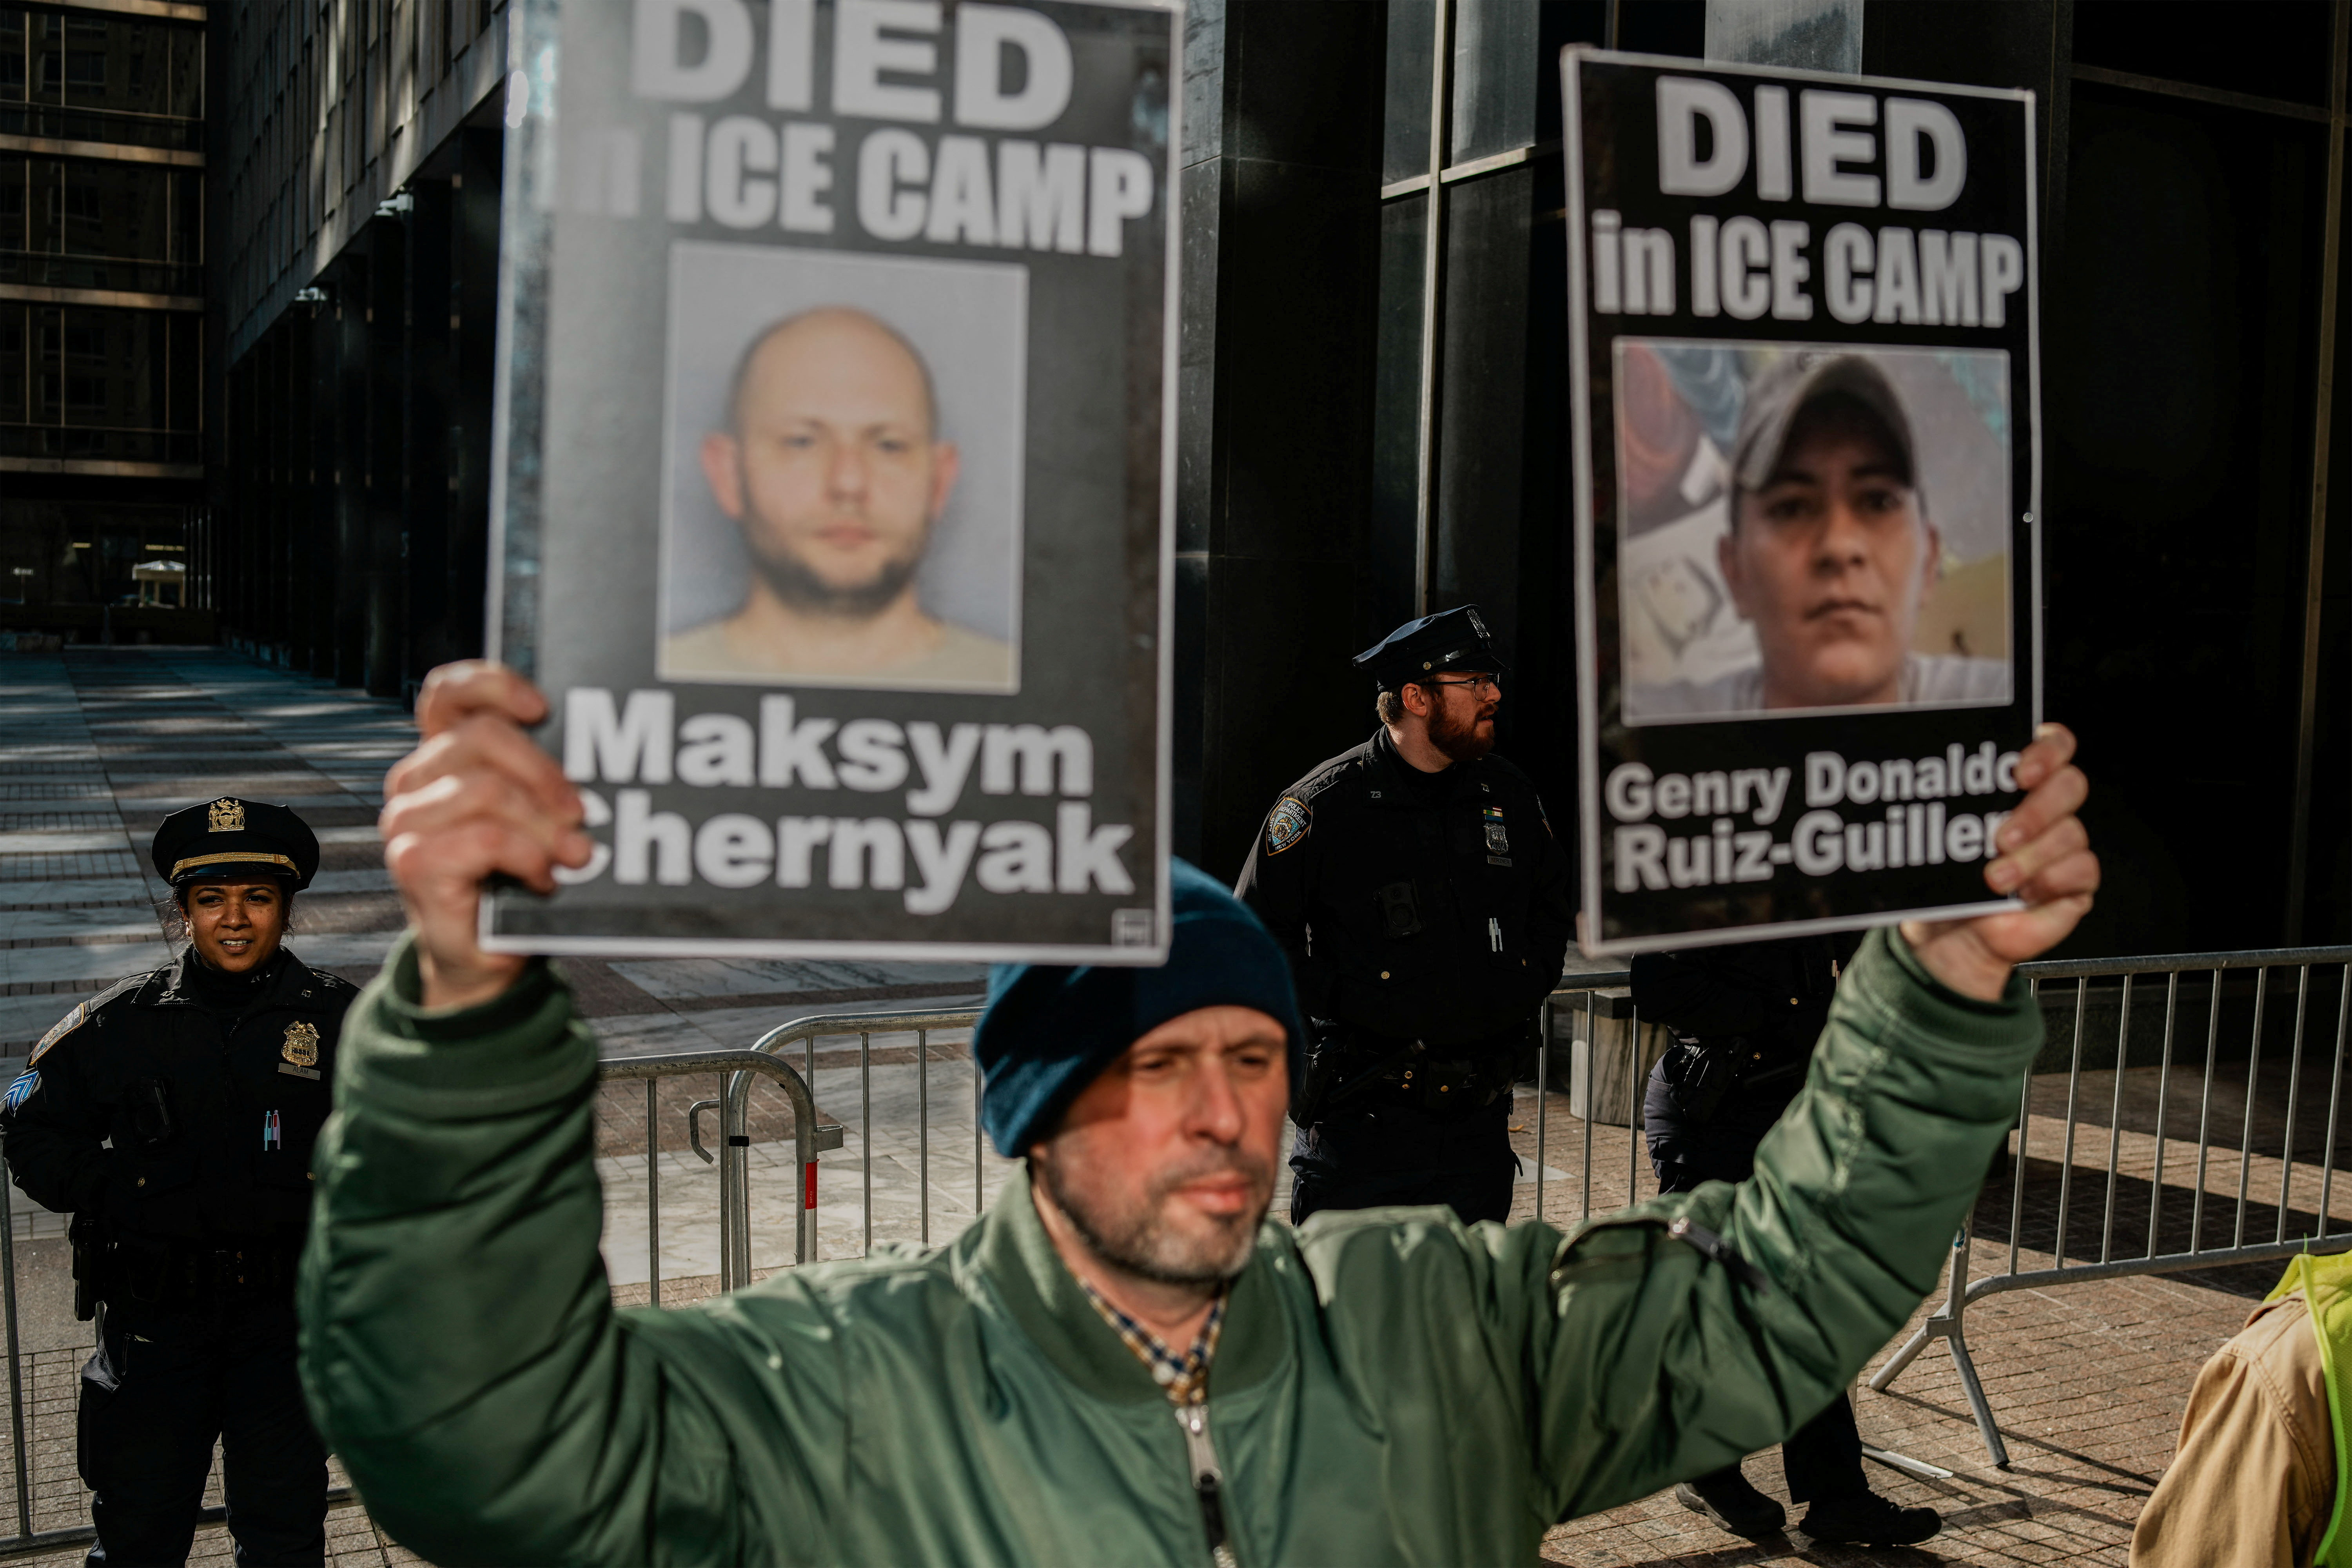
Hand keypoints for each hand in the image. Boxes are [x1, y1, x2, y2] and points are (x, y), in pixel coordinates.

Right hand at [380, 662, 590, 1008]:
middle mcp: (415, 781)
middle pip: (484, 737)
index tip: (542, 708)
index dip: (494, 685)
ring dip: (544, 824)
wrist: (485, 956)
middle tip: (583, 814)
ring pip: (487, 789)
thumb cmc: (514, 878)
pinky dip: (527, 856)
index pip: (449, 694)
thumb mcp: (532, 815)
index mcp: (440, 757)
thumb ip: (540, 777)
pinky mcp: (414, 862)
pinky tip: (542, 878)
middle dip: (547, 773)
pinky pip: (485, 837)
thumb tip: (596, 756)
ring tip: (573, 855)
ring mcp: (407, 821)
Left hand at [1899, 723, 2097, 1001]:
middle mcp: (2046, 811)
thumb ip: (1946, 806)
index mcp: (2017, 787)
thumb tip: (1930, 781)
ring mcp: (2063, 847)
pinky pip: (2081, 870)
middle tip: (1999, 836)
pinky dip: (2049, 880)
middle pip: (2070, 785)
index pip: (2053, 746)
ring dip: (2030, 856)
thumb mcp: (1936, 840)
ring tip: (1995, 878)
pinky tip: (2024, 893)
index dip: (2046, 750)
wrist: (1946, 941)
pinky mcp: (2075, 883)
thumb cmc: (1943, 883)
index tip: (2020, 771)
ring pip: (2071, 832)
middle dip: (2036, 808)